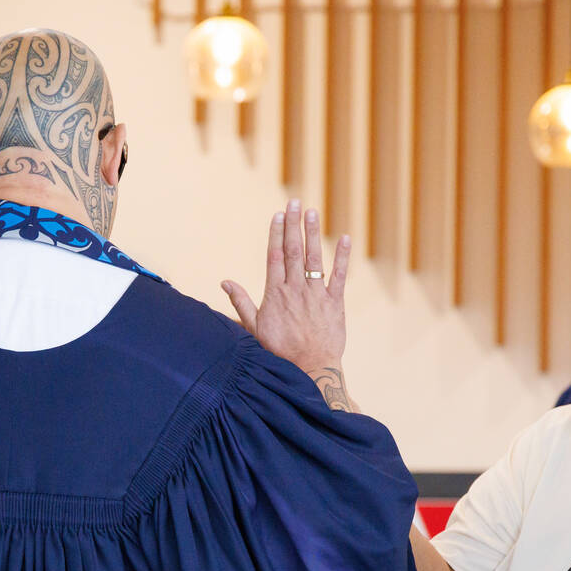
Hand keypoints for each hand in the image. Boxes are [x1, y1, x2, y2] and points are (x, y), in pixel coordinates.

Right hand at [221, 199, 352, 378]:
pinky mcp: (335, 303)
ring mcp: (316, 295)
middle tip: (294, 202)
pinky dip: (342, 257)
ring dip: (313, 234)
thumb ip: (241, 302)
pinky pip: (340, 276)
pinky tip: (345, 238)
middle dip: (294, 225)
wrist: (310, 368)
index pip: (275, 256)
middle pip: (293, 251)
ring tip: (312, 212)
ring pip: (314, 259)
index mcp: (275, 294)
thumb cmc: (279, 350)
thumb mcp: (254, 327)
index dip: (277, 233)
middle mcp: (295, 290)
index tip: (278, 215)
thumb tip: (224, 282)